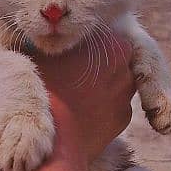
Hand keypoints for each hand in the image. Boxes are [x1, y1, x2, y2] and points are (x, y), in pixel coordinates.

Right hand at [32, 34, 134, 162]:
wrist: (56, 138)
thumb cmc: (45, 90)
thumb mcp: (43, 53)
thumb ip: (56, 39)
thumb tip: (52, 32)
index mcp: (112, 45)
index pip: (102, 36)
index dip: (84, 43)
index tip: (69, 52)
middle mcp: (126, 69)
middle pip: (113, 58)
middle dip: (97, 63)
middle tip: (71, 72)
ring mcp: (126, 95)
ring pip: (115, 82)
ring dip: (100, 85)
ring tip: (74, 93)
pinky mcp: (123, 118)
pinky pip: (114, 105)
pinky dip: (101, 107)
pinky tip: (81, 111)